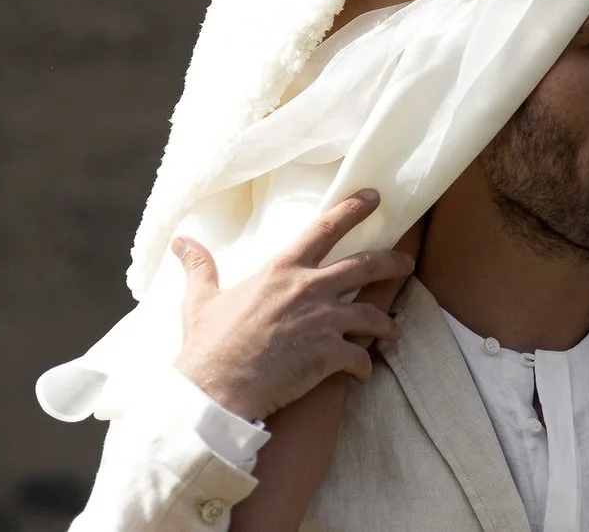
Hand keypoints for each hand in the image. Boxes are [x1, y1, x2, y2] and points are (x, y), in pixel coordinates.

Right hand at [169, 190, 414, 423]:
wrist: (216, 390)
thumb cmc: (208, 345)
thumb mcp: (201, 300)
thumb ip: (199, 267)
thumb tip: (181, 241)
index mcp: (282, 269)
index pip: (325, 228)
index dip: (353, 209)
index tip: (374, 197)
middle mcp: (309, 289)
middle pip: (365, 266)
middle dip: (392, 262)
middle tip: (407, 261)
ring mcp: (323, 322)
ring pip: (372, 314)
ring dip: (386, 323)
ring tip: (393, 330)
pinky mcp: (329, 355)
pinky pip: (361, 358)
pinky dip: (365, 366)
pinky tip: (363, 372)